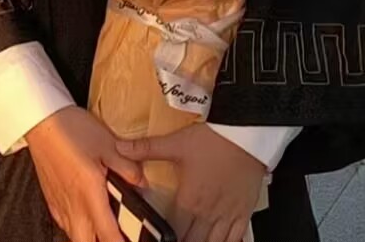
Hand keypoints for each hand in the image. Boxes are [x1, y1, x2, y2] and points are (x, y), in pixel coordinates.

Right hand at [26, 106, 146, 241]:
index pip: (107, 236)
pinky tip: (85, 214)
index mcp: (89, 195)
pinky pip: (65, 225)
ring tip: (103, 227)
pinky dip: (77, 227)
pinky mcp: (51, 200)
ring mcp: (60, 205)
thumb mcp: (107, 144)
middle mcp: (73, 206)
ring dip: (90, 237)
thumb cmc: (71, 129)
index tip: (131, 241)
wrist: (41, 120)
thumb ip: (127, 167)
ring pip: (75, 237)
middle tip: (117, 235)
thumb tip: (143, 182)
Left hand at [118, 124, 265, 241]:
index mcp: (189, 201)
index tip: (157, 238)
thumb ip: (146, 148)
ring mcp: (227, 216)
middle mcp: (207, 214)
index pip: (172, 233)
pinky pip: (235, 240)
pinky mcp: (243, 213)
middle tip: (173, 239)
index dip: (162, 240)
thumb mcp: (176, 143)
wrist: (245, 133)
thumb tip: (118, 146)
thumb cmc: (212, 140)